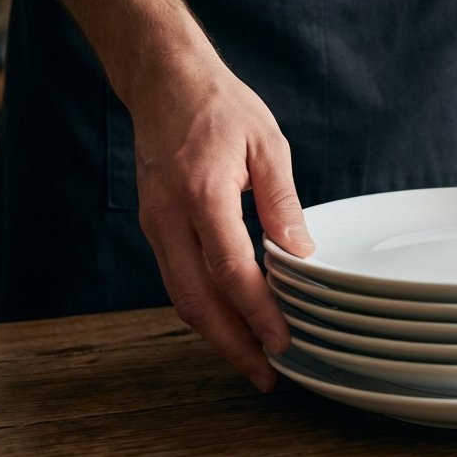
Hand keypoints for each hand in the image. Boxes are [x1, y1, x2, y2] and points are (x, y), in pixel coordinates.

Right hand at [126, 55, 313, 390]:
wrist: (163, 81)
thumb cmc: (219, 107)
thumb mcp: (267, 144)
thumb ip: (283, 201)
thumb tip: (301, 253)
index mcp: (202, 194)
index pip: (230, 270)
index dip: (256, 313)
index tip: (282, 341)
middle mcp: (169, 217)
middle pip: (197, 300)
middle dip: (232, 344)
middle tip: (267, 375)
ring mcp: (155, 224)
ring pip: (182, 296)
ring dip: (217, 334)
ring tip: (253, 360)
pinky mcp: (155, 226)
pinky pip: (178, 278)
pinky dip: (205, 308)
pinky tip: (234, 322)